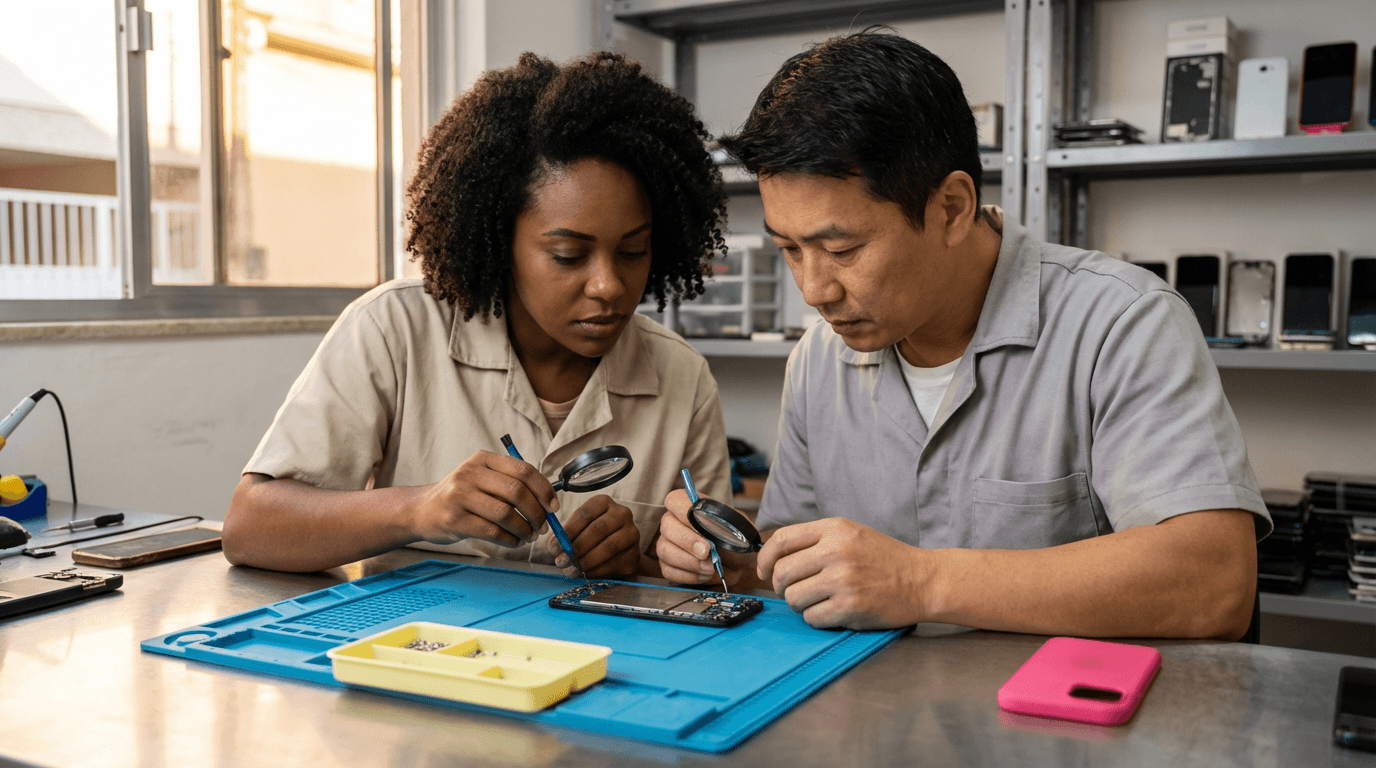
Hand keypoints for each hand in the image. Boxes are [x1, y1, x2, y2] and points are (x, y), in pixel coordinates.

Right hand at [410, 451, 554, 546]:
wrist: (421, 510)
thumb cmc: (460, 496)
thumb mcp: (481, 478)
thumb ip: (509, 483)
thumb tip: (548, 500)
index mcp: (482, 459)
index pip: (523, 470)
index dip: (543, 489)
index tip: (553, 506)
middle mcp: (470, 473)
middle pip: (516, 491)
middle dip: (536, 512)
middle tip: (543, 526)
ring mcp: (459, 496)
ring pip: (505, 513)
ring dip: (524, 528)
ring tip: (529, 536)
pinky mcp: (454, 520)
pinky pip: (492, 532)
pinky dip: (510, 540)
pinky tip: (514, 541)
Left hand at [546, 494, 639, 577]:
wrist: (620, 551)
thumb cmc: (595, 536)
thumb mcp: (581, 527)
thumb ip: (568, 534)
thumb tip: (555, 546)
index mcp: (604, 502)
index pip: (585, 514)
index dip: (568, 531)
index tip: (554, 547)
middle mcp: (621, 514)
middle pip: (597, 530)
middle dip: (576, 548)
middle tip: (561, 561)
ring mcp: (632, 533)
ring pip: (607, 547)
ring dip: (586, 561)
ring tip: (571, 570)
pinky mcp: (634, 553)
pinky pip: (613, 563)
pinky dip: (596, 570)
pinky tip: (585, 574)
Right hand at [656, 489, 754, 587]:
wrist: (738, 563)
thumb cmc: (736, 541)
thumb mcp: (739, 529)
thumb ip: (725, 527)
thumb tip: (711, 530)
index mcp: (689, 506)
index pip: (675, 500)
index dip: (685, 511)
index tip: (702, 525)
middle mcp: (674, 522)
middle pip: (667, 527)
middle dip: (688, 542)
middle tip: (706, 552)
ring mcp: (667, 544)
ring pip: (665, 550)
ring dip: (689, 562)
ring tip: (710, 568)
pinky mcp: (667, 565)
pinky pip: (668, 570)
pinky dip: (688, 576)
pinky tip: (704, 575)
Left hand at [757, 518, 928, 629]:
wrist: (923, 580)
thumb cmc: (885, 559)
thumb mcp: (851, 534)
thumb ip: (816, 540)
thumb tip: (774, 557)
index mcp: (834, 529)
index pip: (782, 540)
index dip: (765, 558)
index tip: (764, 571)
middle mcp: (836, 551)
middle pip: (782, 573)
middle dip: (783, 587)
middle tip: (797, 591)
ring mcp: (842, 579)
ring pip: (793, 598)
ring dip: (801, 604)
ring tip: (821, 600)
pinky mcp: (849, 606)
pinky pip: (812, 617)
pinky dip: (818, 619)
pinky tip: (835, 611)